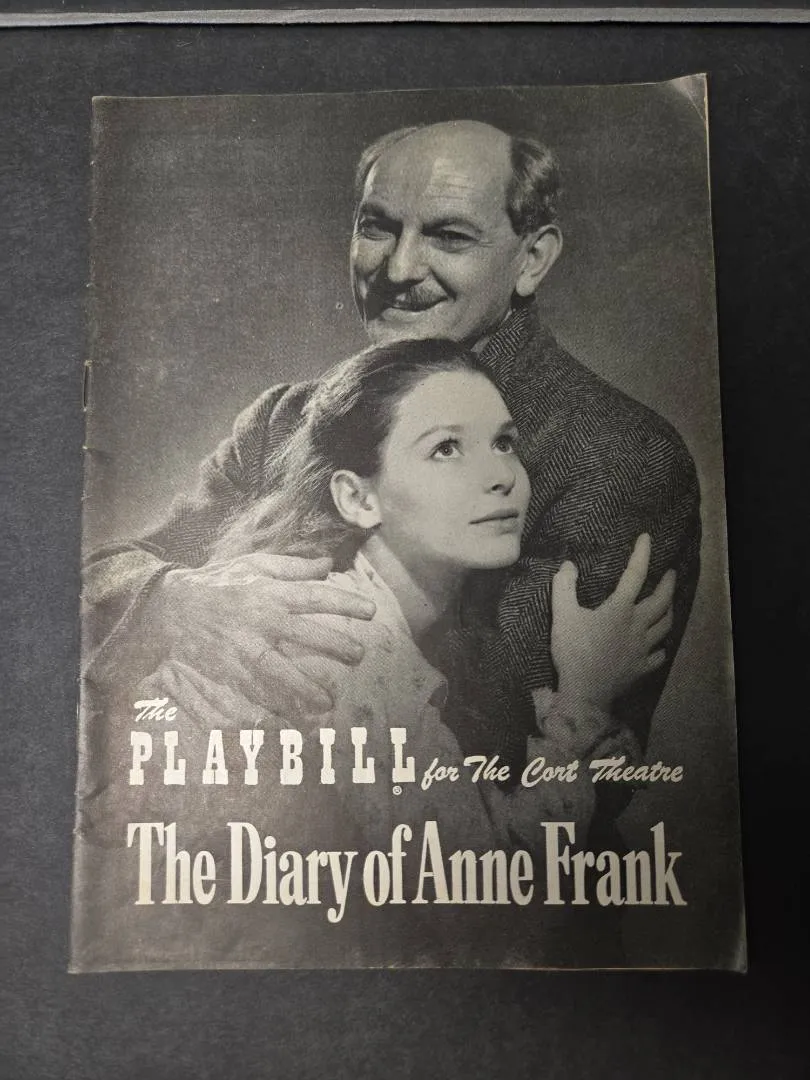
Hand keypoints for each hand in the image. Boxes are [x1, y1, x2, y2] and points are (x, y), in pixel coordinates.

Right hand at [144, 552, 375, 713]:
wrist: (167, 607)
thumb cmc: (217, 583)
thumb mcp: (253, 564)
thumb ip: (293, 567)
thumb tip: (328, 564)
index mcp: (267, 592)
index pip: (314, 596)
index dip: (345, 603)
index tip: (370, 611)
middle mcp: (258, 621)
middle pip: (304, 635)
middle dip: (335, 646)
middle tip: (358, 656)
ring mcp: (241, 649)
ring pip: (279, 672)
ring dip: (306, 689)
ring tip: (329, 703)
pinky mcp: (226, 670)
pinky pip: (253, 692)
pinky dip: (272, 708)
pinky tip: (290, 721)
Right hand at [550, 534, 674, 713]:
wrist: (584, 692)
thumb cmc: (573, 651)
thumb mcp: (562, 616)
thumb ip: (564, 587)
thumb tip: (568, 565)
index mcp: (620, 609)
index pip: (635, 574)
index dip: (642, 554)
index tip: (646, 538)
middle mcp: (638, 625)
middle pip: (662, 600)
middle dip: (668, 583)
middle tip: (670, 573)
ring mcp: (643, 648)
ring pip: (665, 626)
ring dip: (669, 611)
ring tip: (668, 604)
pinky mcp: (642, 667)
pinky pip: (659, 655)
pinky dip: (661, 647)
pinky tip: (658, 646)